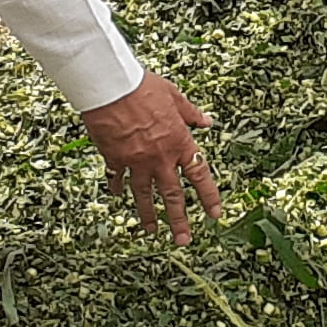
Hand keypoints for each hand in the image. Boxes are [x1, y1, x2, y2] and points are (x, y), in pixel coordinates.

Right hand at [80, 71, 222, 243]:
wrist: (111, 87)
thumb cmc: (142, 87)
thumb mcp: (174, 96)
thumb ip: (191, 113)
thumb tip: (207, 121)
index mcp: (179, 141)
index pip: (199, 174)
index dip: (209, 196)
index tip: (214, 213)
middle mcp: (160, 157)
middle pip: (172, 195)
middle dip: (179, 220)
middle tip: (184, 239)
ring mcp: (136, 161)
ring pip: (145, 195)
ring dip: (149, 215)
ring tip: (153, 231)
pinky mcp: (115, 159)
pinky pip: (118, 179)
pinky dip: (118, 189)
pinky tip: (119, 197)